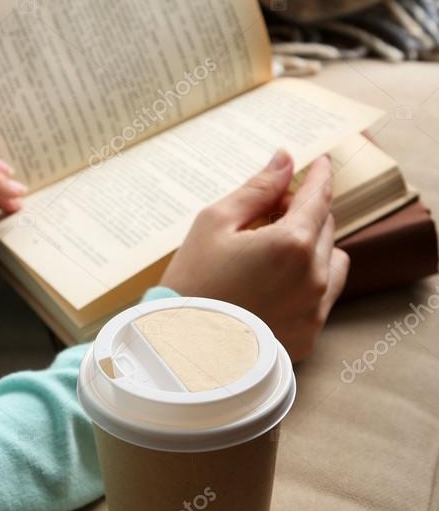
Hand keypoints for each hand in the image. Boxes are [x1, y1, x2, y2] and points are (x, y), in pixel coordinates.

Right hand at [160, 150, 349, 361]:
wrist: (178, 350)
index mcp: (292, 243)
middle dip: (303, 212)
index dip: (319, 176)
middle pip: (325, 226)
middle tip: (267, 213)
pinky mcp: (309, 336)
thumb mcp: (215, 223)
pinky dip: (306, 283)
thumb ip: (257, 189)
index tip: (319, 163)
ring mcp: (314, 310)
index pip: (319, 197)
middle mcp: (313, 277)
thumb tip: (284, 160)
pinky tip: (271, 286)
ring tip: (272, 254)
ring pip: (332, 261)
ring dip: (312, 248)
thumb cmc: (191, 282)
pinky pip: (322, 297)